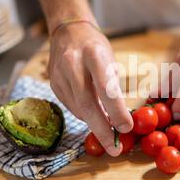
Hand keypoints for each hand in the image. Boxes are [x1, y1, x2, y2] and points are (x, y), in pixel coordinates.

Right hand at [49, 23, 132, 155]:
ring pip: (78, 109)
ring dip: (94, 125)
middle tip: (115, 149)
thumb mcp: (111, 60)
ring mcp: (59, 74)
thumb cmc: (96, 47)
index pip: (106, 88)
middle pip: (87, 104)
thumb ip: (113, 88)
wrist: (69, 31)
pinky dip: (84, 116)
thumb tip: (118, 120)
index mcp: (94, 54)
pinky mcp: (53, 84)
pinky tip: (94, 117)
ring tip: (108, 134)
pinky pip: (71, 107)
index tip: (126, 127)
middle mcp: (73, 64)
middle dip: (102, 129)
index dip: (116, 111)